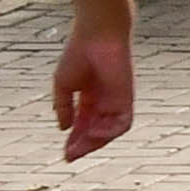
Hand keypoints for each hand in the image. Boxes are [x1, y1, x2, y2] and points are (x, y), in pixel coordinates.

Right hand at [51, 32, 133, 159]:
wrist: (97, 34)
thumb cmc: (79, 53)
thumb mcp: (63, 84)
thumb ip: (63, 106)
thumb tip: (63, 128)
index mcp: (89, 97)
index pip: (83, 125)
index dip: (74, 139)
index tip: (65, 153)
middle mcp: (104, 101)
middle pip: (95, 131)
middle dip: (83, 145)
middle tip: (70, 156)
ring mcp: (116, 100)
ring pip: (109, 131)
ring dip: (95, 142)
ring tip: (80, 147)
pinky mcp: (127, 97)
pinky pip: (122, 122)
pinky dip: (110, 131)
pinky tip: (94, 132)